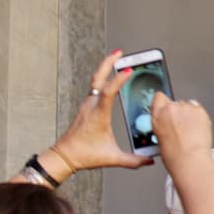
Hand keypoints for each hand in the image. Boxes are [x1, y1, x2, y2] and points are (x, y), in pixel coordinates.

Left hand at [54, 51, 153, 170]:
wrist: (64, 156)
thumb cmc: (85, 155)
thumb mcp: (112, 158)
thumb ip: (133, 160)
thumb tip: (150, 160)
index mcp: (98, 114)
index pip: (108, 92)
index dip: (119, 79)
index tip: (129, 69)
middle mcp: (92, 106)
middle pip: (98, 78)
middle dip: (108, 63)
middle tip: (119, 52)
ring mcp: (88, 105)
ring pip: (96, 81)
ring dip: (105, 68)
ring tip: (117, 59)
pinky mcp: (87, 106)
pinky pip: (95, 87)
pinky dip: (103, 78)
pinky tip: (110, 77)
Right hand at [151, 94, 212, 168]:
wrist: (190, 160)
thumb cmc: (175, 156)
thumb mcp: (159, 139)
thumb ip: (163, 124)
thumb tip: (167, 123)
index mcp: (158, 116)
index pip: (159, 98)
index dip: (164, 103)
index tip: (167, 108)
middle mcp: (171, 109)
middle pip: (175, 103)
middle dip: (178, 112)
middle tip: (181, 126)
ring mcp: (186, 108)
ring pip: (188, 105)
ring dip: (189, 114)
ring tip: (190, 130)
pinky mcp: (200, 110)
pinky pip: (198, 109)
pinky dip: (199, 117)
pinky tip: (197, 129)